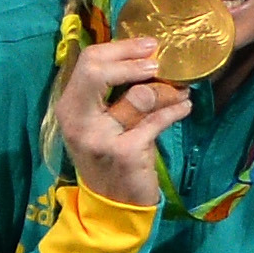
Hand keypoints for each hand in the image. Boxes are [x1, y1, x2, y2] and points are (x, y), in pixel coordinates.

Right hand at [49, 33, 183, 207]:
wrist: (112, 207)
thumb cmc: (109, 157)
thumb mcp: (98, 124)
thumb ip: (108, 94)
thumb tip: (141, 55)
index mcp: (69, 107)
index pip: (87, 62)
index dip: (119, 48)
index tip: (147, 45)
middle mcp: (77, 120)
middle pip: (97, 70)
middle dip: (133, 58)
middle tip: (159, 60)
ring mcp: (99, 137)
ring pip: (137, 95)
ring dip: (167, 90)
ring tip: (181, 90)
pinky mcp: (125, 152)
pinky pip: (156, 120)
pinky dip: (175, 111)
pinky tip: (185, 107)